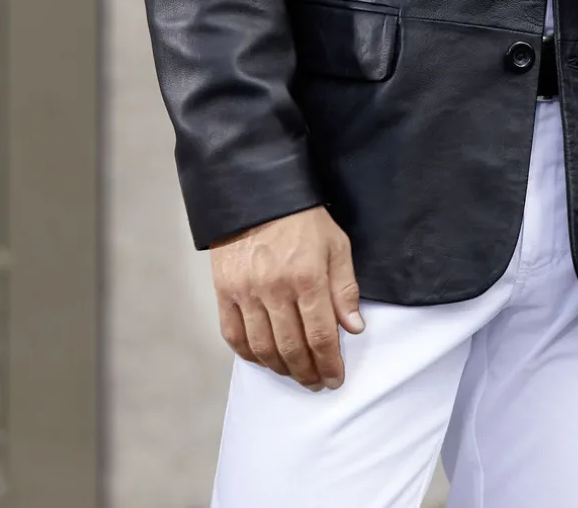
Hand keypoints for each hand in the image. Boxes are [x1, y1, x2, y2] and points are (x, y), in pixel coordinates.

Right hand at [211, 205, 364, 391]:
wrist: (259, 193)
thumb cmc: (303, 219)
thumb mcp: (336, 245)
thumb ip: (345, 288)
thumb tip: (353, 328)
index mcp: (307, 277)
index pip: (320, 335)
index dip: (329, 363)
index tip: (335, 378)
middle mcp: (275, 288)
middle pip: (291, 347)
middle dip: (307, 372)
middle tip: (317, 383)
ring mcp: (246, 291)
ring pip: (263, 347)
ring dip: (281, 369)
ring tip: (295, 374)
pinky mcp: (224, 290)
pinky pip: (234, 335)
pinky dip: (249, 355)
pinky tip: (264, 360)